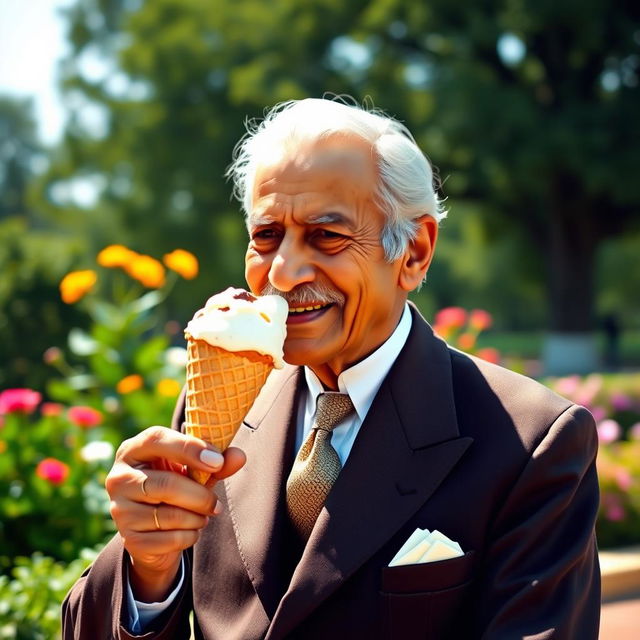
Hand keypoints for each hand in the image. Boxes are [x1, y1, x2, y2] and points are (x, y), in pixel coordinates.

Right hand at [105, 426, 245, 601]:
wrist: (155, 529)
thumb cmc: (177, 484)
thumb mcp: (196, 469)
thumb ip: (217, 461)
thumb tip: (239, 456)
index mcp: (133, 450)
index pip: (157, 439)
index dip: (189, 448)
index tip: (218, 461)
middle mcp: (119, 477)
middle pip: (166, 485)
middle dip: (200, 496)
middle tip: (217, 504)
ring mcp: (120, 509)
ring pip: (169, 515)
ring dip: (197, 517)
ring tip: (203, 515)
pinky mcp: (129, 538)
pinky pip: (169, 539)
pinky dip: (190, 536)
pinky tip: (191, 530)